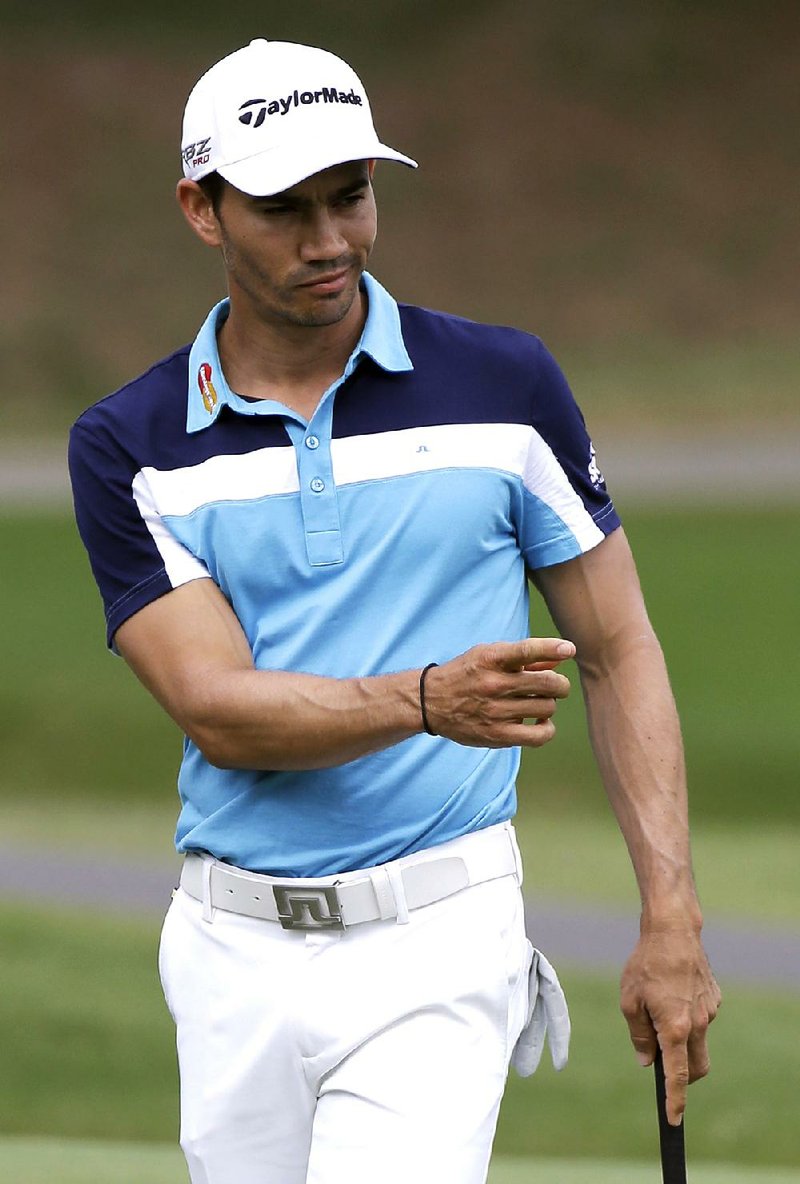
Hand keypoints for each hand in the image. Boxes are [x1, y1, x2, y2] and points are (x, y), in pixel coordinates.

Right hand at [422, 637, 574, 747]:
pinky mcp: (498, 735)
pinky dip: (547, 728)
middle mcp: (493, 684)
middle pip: (547, 684)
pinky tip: (540, 721)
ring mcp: (496, 712)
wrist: (431, 702)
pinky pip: (540, 735)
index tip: (570, 648)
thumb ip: (526, 657)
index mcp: (490, 659)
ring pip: (547, 708)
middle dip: (560, 684)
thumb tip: (564, 653)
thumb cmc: (468, 674)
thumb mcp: (490, 655)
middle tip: (556, 686)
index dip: (552, 647)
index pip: (526, 651)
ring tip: (539, 702)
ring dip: (549, 704)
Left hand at [620, 925, 720, 1124]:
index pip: (678, 1076)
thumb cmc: (646, 964)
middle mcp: (698, 1024)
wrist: (672, 930)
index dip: (675, 1100)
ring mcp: (709, 1011)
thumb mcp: (630, 1001)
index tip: (674, 1120)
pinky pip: (700, 1017)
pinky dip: (687, 1016)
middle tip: (663, 1063)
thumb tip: (648, 1061)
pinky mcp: (714, 997)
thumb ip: (640, 1036)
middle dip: (684, 1076)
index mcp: (675, 1028)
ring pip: (697, 1039)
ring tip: (658, 1004)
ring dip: (681, 1037)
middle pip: (696, 1067)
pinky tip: (671, 990)